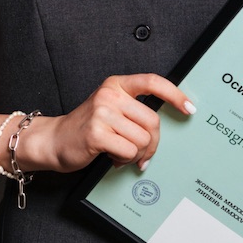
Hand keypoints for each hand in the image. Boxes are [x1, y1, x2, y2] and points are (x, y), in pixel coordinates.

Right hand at [19, 74, 194, 173]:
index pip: (152, 82)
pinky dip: (124, 161)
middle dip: (152, 143)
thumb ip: (134, 110)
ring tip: (121, 153)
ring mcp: (102, 113)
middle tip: (143, 153)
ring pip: (142, 140)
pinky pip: (128, 152)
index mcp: (116, 85)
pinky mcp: (96, 133)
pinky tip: (112, 158)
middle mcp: (109, 95)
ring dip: (136, 154)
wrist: (53, 140)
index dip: (175, 94)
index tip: (189, 108)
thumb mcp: (110, 109)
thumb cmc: (86, 127)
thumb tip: (166, 123)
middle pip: (152, 121)